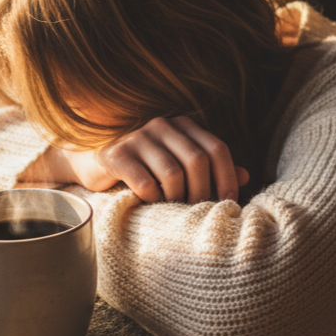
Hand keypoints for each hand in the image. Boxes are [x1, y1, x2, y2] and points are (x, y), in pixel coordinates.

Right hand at [63, 116, 248, 203]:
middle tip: (197, 210)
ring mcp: (137, 137)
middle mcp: (161, 125)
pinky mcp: (116, 154)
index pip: (216, 148)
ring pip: (172, 174)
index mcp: (181, 125)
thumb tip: (246, 174)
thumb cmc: (141, 165)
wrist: (89, 161)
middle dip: (202, 192)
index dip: (227, 177)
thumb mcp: (176, 163)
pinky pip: (145, 183)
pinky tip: (149, 204)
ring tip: (172, 208)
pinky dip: (152, 199)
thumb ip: (208, 167)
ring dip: (177, 198)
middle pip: (197, 161)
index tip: (230, 202)